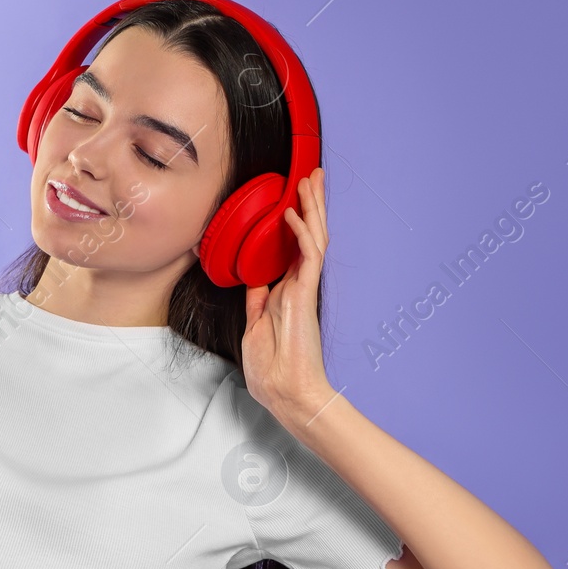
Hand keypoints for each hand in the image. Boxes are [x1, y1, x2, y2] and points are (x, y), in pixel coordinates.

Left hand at [241, 167, 338, 423]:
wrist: (285, 392)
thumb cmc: (271, 368)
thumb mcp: (255, 326)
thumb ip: (257, 300)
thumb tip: (255, 281)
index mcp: (287, 292)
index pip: (294, 248)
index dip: (297, 220)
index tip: (295, 197)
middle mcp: (299, 285)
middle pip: (308, 235)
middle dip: (311, 204)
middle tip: (313, 176)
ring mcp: (304, 289)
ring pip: (312, 238)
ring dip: (312, 208)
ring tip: (311, 180)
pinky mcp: (306, 296)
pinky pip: (307, 257)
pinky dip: (300, 233)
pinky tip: (293, 213)